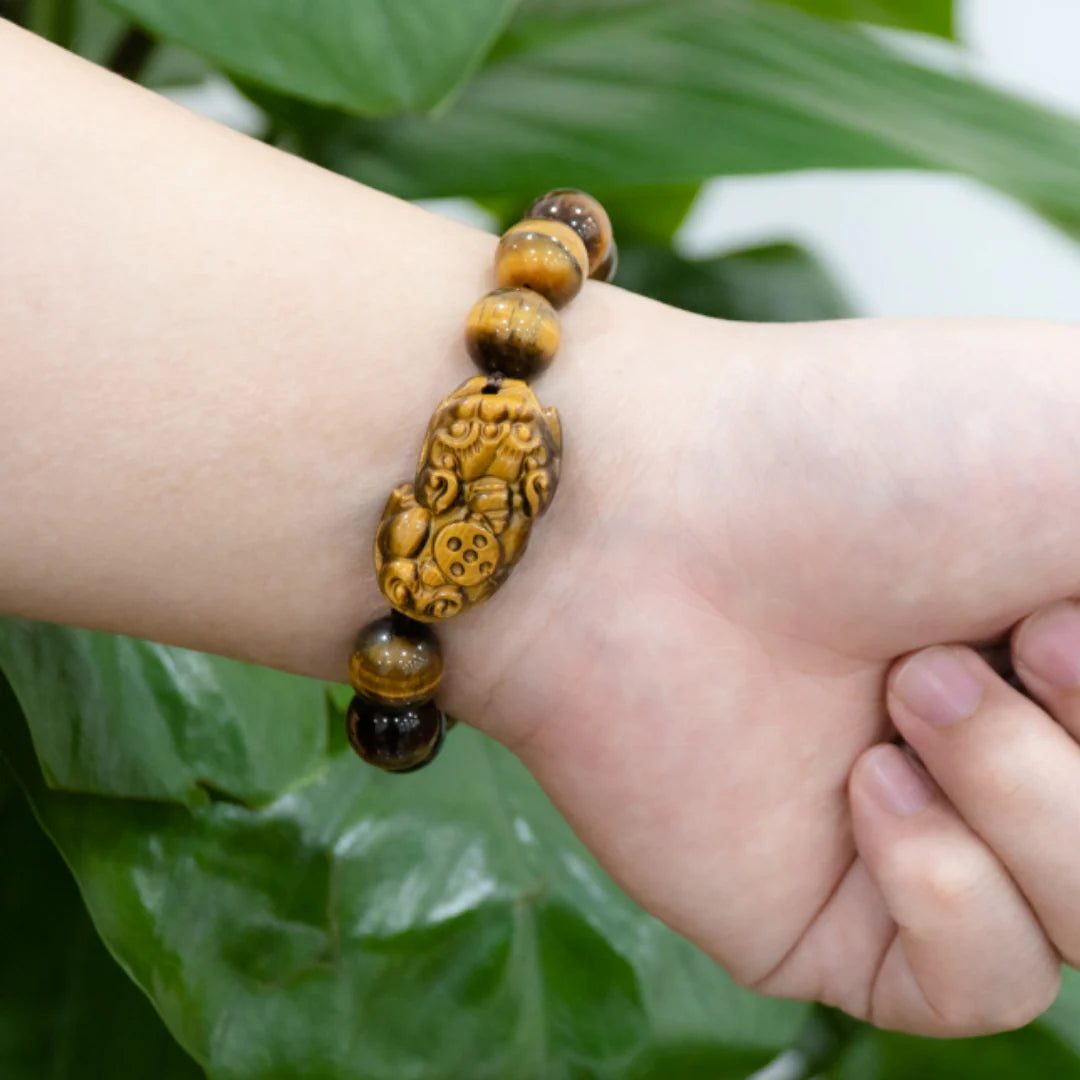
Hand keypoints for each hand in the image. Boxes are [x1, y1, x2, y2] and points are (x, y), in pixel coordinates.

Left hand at [441, 312, 1079, 1035]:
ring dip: (1026, 799)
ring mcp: (921, 833)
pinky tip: (862, 787)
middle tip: (991, 640)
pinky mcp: (827, 915)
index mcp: (1063, 645)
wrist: (642, 516)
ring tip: (904, 690)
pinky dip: (950, 894)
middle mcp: (1006, 743)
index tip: (1057, 613)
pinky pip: (976, 987)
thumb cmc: (856, 450)